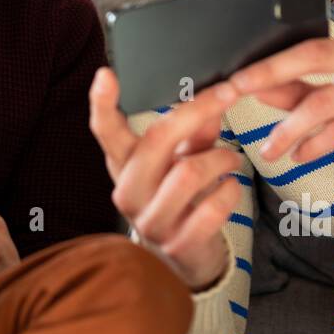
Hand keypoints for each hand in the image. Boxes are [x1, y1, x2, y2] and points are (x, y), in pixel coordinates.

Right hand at [89, 68, 244, 290]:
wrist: (183, 259)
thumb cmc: (180, 198)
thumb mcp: (182, 160)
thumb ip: (195, 133)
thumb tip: (211, 103)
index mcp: (124, 166)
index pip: (106, 132)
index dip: (102, 103)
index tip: (105, 74)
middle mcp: (129, 192)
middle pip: (157, 141)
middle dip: (197, 110)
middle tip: (227, 93)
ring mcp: (150, 221)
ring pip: (188, 172)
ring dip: (221, 158)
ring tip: (231, 158)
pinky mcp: (177, 244)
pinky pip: (211, 208)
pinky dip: (229, 191)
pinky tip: (231, 187)